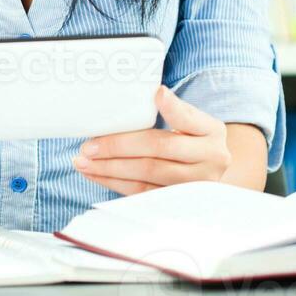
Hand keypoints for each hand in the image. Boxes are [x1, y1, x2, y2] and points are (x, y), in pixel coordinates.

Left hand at [72, 85, 229, 194]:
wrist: (210, 172)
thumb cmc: (193, 140)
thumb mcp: (194, 121)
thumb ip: (176, 109)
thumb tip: (157, 93)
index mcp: (211, 131)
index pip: (188, 118)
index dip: (172, 108)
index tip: (157, 93)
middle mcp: (210, 159)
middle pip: (159, 149)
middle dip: (119, 147)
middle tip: (89, 146)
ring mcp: (195, 184)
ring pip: (147, 175)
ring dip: (110, 169)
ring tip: (84, 162)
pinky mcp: (179, 202)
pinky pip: (142, 193)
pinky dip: (116, 183)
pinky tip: (97, 175)